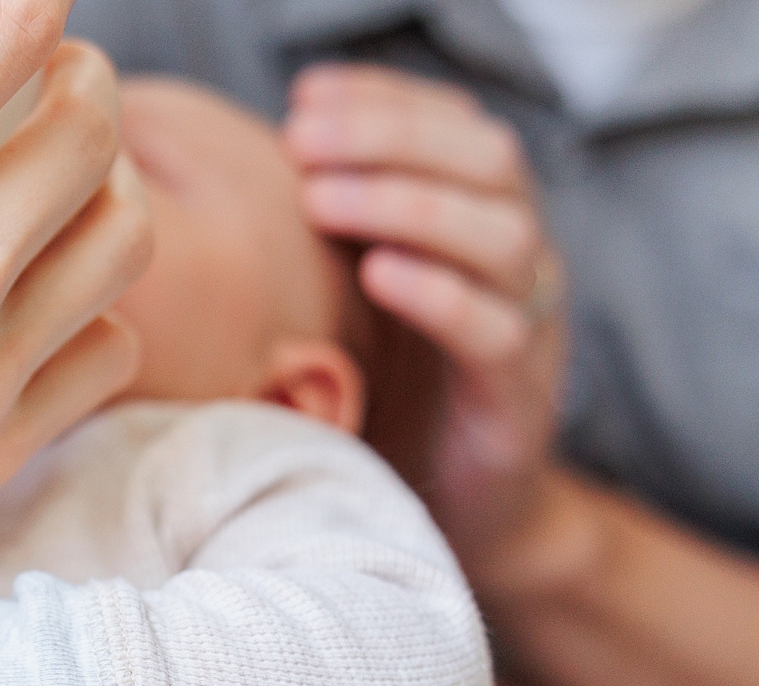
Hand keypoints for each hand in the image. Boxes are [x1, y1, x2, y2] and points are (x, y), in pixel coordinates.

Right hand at [0, 9, 149, 678]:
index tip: (3, 5)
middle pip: (89, 124)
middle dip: (73, 75)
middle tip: (34, 79)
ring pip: (126, 232)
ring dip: (100, 183)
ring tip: (52, 181)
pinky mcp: (3, 451)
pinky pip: (112, 347)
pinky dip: (93, 309)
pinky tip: (39, 302)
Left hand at [283, 65, 565, 576]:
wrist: (457, 517)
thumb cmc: (389, 401)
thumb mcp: (351, 307)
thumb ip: (322, 239)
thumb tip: (227, 180)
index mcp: (480, 224)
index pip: (455, 126)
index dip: (386, 100)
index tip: (304, 96)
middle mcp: (518, 262)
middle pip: (486, 159)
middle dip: (390, 136)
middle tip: (302, 139)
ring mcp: (530, 327)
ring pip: (500, 236)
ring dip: (407, 204)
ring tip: (321, 198)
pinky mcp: (518, 398)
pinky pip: (496, 330)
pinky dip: (439, 294)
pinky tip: (378, 274)